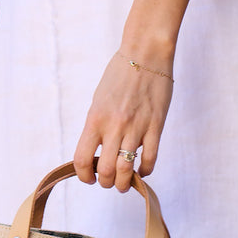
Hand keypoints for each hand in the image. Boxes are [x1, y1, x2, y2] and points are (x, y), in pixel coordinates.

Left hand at [74, 52, 172, 191]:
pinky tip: (142, 171)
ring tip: (124, 183)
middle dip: (106, 183)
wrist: (146, 53)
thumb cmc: (119, 75)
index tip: (89, 178)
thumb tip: (97, 152)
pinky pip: (150, 159)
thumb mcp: (98, 101)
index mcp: (95, 119)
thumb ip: (97, 126)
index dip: (84, 175)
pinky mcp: (156, 127)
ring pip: (127, 170)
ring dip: (124, 183)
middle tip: (109, 181)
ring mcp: (136, 128)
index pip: (82, 159)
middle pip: (106, 171)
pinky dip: (145, 171)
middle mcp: (114, 126)